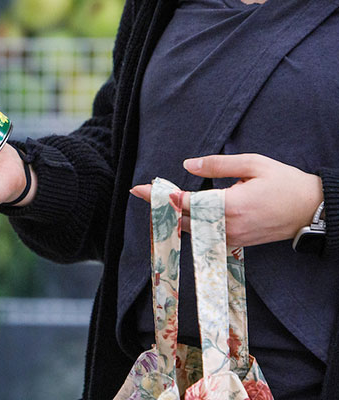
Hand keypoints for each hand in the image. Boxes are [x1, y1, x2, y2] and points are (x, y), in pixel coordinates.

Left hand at [130, 154, 322, 246]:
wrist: (311, 210)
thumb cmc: (285, 183)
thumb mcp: (254, 164)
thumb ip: (218, 165)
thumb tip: (188, 165)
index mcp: (231, 206)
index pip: (185, 202)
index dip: (160, 195)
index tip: (139, 189)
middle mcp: (227, 226)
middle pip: (181, 219)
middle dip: (159, 206)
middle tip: (140, 193)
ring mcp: (230, 238)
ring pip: (190, 230)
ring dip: (171, 216)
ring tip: (156, 201)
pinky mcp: (234, 243)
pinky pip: (203, 236)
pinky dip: (187, 225)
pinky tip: (178, 214)